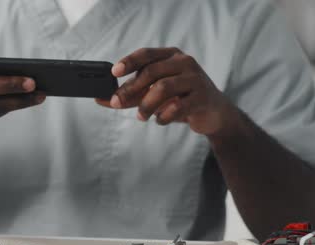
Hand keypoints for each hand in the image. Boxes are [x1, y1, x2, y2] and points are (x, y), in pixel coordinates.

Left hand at [97, 48, 238, 136]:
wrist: (214, 114)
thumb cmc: (180, 99)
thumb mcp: (152, 95)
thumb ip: (129, 96)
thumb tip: (100, 99)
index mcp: (171, 56)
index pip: (146, 54)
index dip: (129, 62)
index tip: (114, 72)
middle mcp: (184, 63)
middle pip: (151, 72)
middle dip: (130, 89)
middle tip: (116, 103)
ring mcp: (195, 79)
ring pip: (163, 88)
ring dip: (146, 105)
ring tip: (141, 117)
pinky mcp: (202, 97)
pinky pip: (178, 106)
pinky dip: (164, 116)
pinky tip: (159, 120)